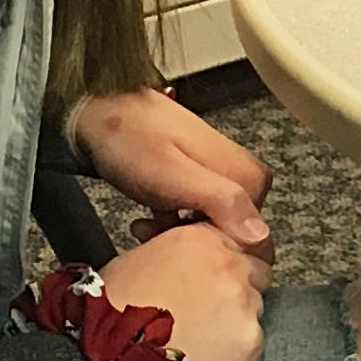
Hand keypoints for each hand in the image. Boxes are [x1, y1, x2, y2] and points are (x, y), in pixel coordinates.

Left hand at [71, 87, 270, 259]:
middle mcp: (245, 177)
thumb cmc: (131, 138)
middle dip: (191, 241)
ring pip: (210, 226)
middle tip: (153, 234)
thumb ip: (220, 200)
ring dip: (178, 234)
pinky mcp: (204, 179)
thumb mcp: (173, 174)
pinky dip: (172, 222)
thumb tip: (259, 235)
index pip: (249, 241)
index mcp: (248, 178)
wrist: (101, 111)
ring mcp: (224, 177)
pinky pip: (197, 215)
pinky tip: (149, 219)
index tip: (178, 244)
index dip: (210, 249)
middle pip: (230, 234)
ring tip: (145, 226)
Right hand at [97, 220, 267, 360]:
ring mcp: (244, 302)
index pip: (237, 239)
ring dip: (237, 316)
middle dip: (239, 285)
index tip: (219, 274)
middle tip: (211, 308)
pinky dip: (236, 347)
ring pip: (256, 304)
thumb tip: (193, 258)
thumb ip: (179, 251)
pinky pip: (253, 337)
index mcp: (200, 239)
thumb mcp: (139, 260)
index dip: (227, 258)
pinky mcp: (251, 338)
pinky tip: (207, 355)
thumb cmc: (113, 313)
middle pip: (256, 270)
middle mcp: (228, 265)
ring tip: (202, 335)